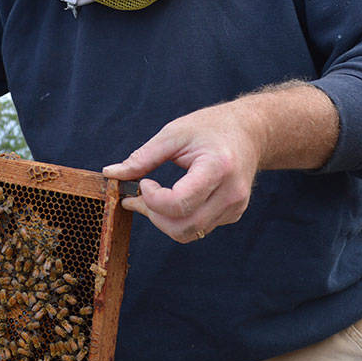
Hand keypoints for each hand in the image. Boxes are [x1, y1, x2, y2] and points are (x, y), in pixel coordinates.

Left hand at [103, 101, 263, 243]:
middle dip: (153, 216)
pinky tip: (171, 199)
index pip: (180, 203)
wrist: (250, 132)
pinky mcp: (233, 214)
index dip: (153, 199)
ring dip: (163, 220)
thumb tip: (111, 173)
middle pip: (183, 227)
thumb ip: (142, 157)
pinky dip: (178, 219)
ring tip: (150, 198)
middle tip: (137, 195)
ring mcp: (235, 207)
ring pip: (189, 233)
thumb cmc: (210, 128)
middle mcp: (231, 193)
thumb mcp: (174, 133)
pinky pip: (198, 228)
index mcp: (218, 168)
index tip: (144, 182)